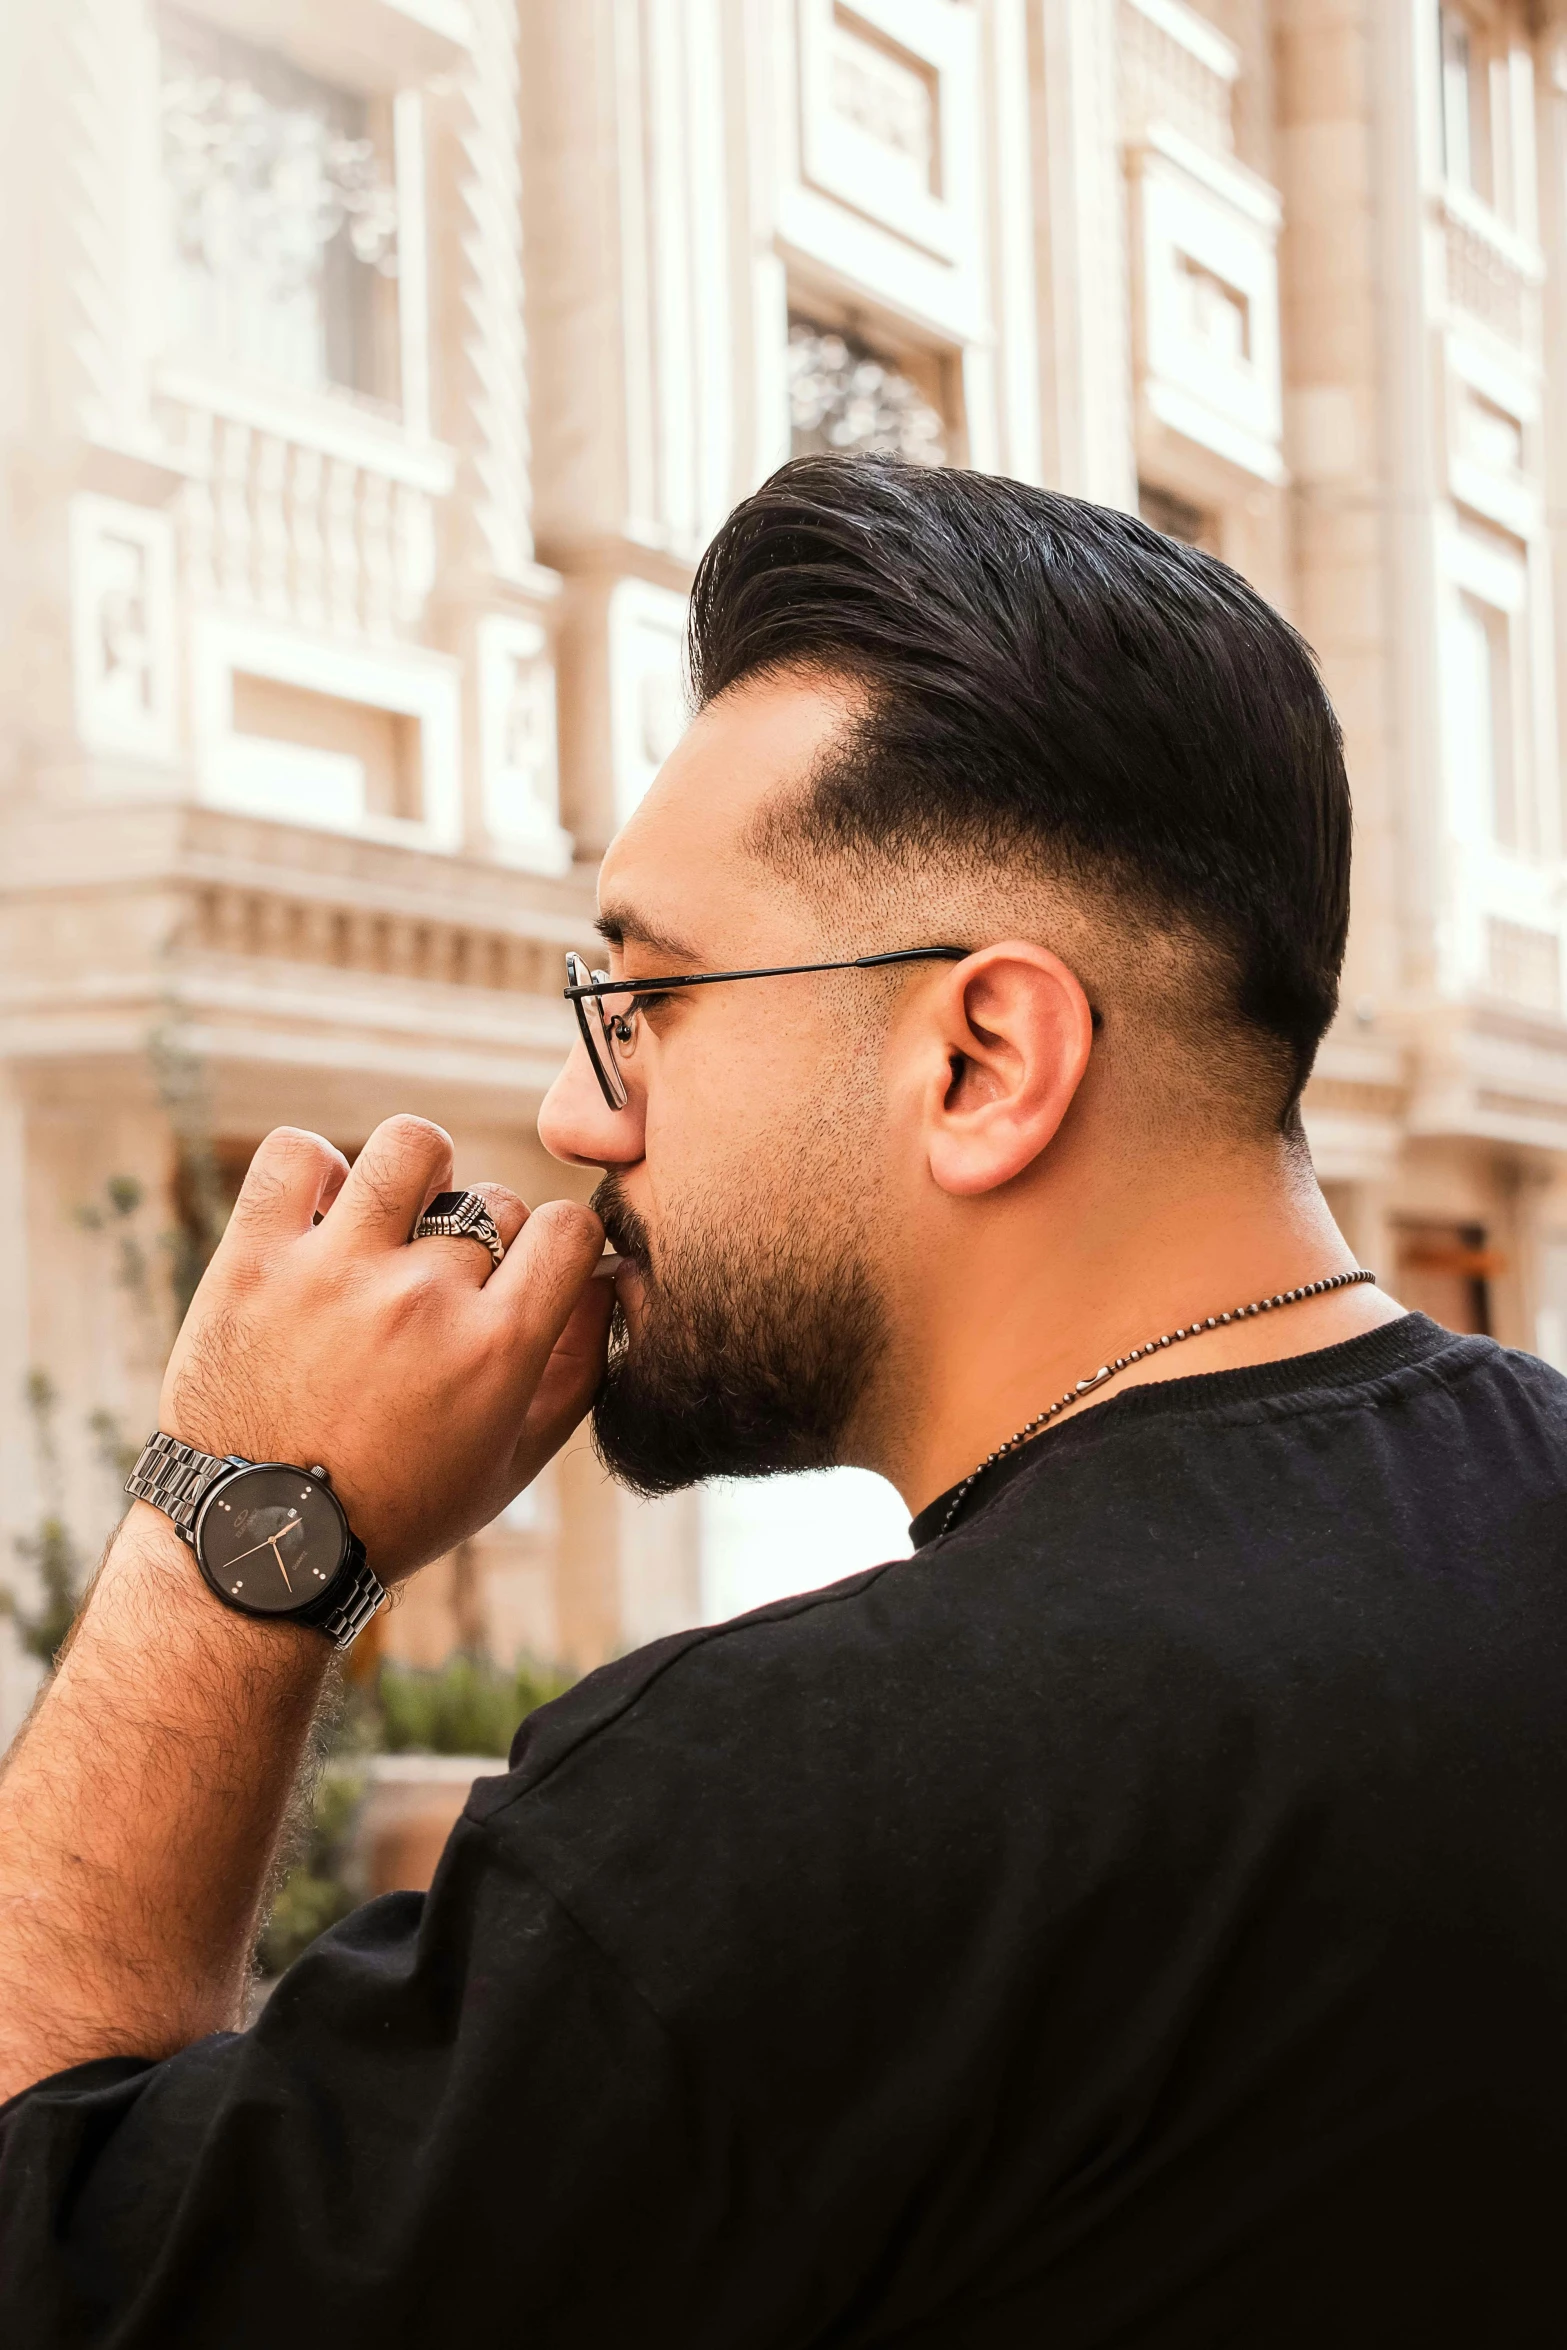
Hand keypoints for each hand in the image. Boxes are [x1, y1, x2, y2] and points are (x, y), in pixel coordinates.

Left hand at [158, 1117, 610, 1579]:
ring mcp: (334, 1270)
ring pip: (413, 1146)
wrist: (258, 1546)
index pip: (570, 1226)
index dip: (561, 1242)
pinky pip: (298, 1151)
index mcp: (495, 1348)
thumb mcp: (513, 1461)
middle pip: (492, 1202)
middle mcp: (423, 1297)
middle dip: (480, 1243)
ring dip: (417, 1176)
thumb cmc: (398, 1508)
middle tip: (441, 1296)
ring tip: (393, 1221)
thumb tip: (612, 1275)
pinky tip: (324, 1217)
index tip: (531, 1270)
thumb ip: (580, 1365)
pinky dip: (316, 1170)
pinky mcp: (253, 1257)